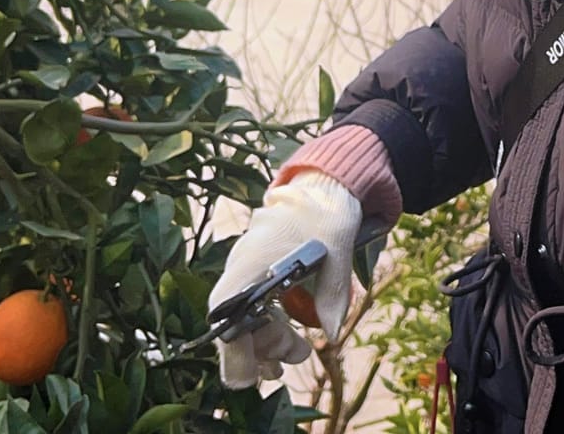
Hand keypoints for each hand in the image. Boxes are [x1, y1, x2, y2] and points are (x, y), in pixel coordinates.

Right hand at [210, 173, 361, 387]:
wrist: (323, 186)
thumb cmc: (326, 214)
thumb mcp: (338, 250)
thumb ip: (333, 292)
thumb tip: (332, 332)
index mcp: (253, 259)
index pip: (226, 308)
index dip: (230, 346)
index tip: (245, 377)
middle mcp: (241, 267)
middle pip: (234, 321)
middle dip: (258, 350)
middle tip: (286, 367)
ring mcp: (248, 271)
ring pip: (246, 318)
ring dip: (268, 341)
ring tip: (299, 354)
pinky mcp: (258, 274)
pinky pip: (255, 309)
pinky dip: (269, 328)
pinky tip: (289, 344)